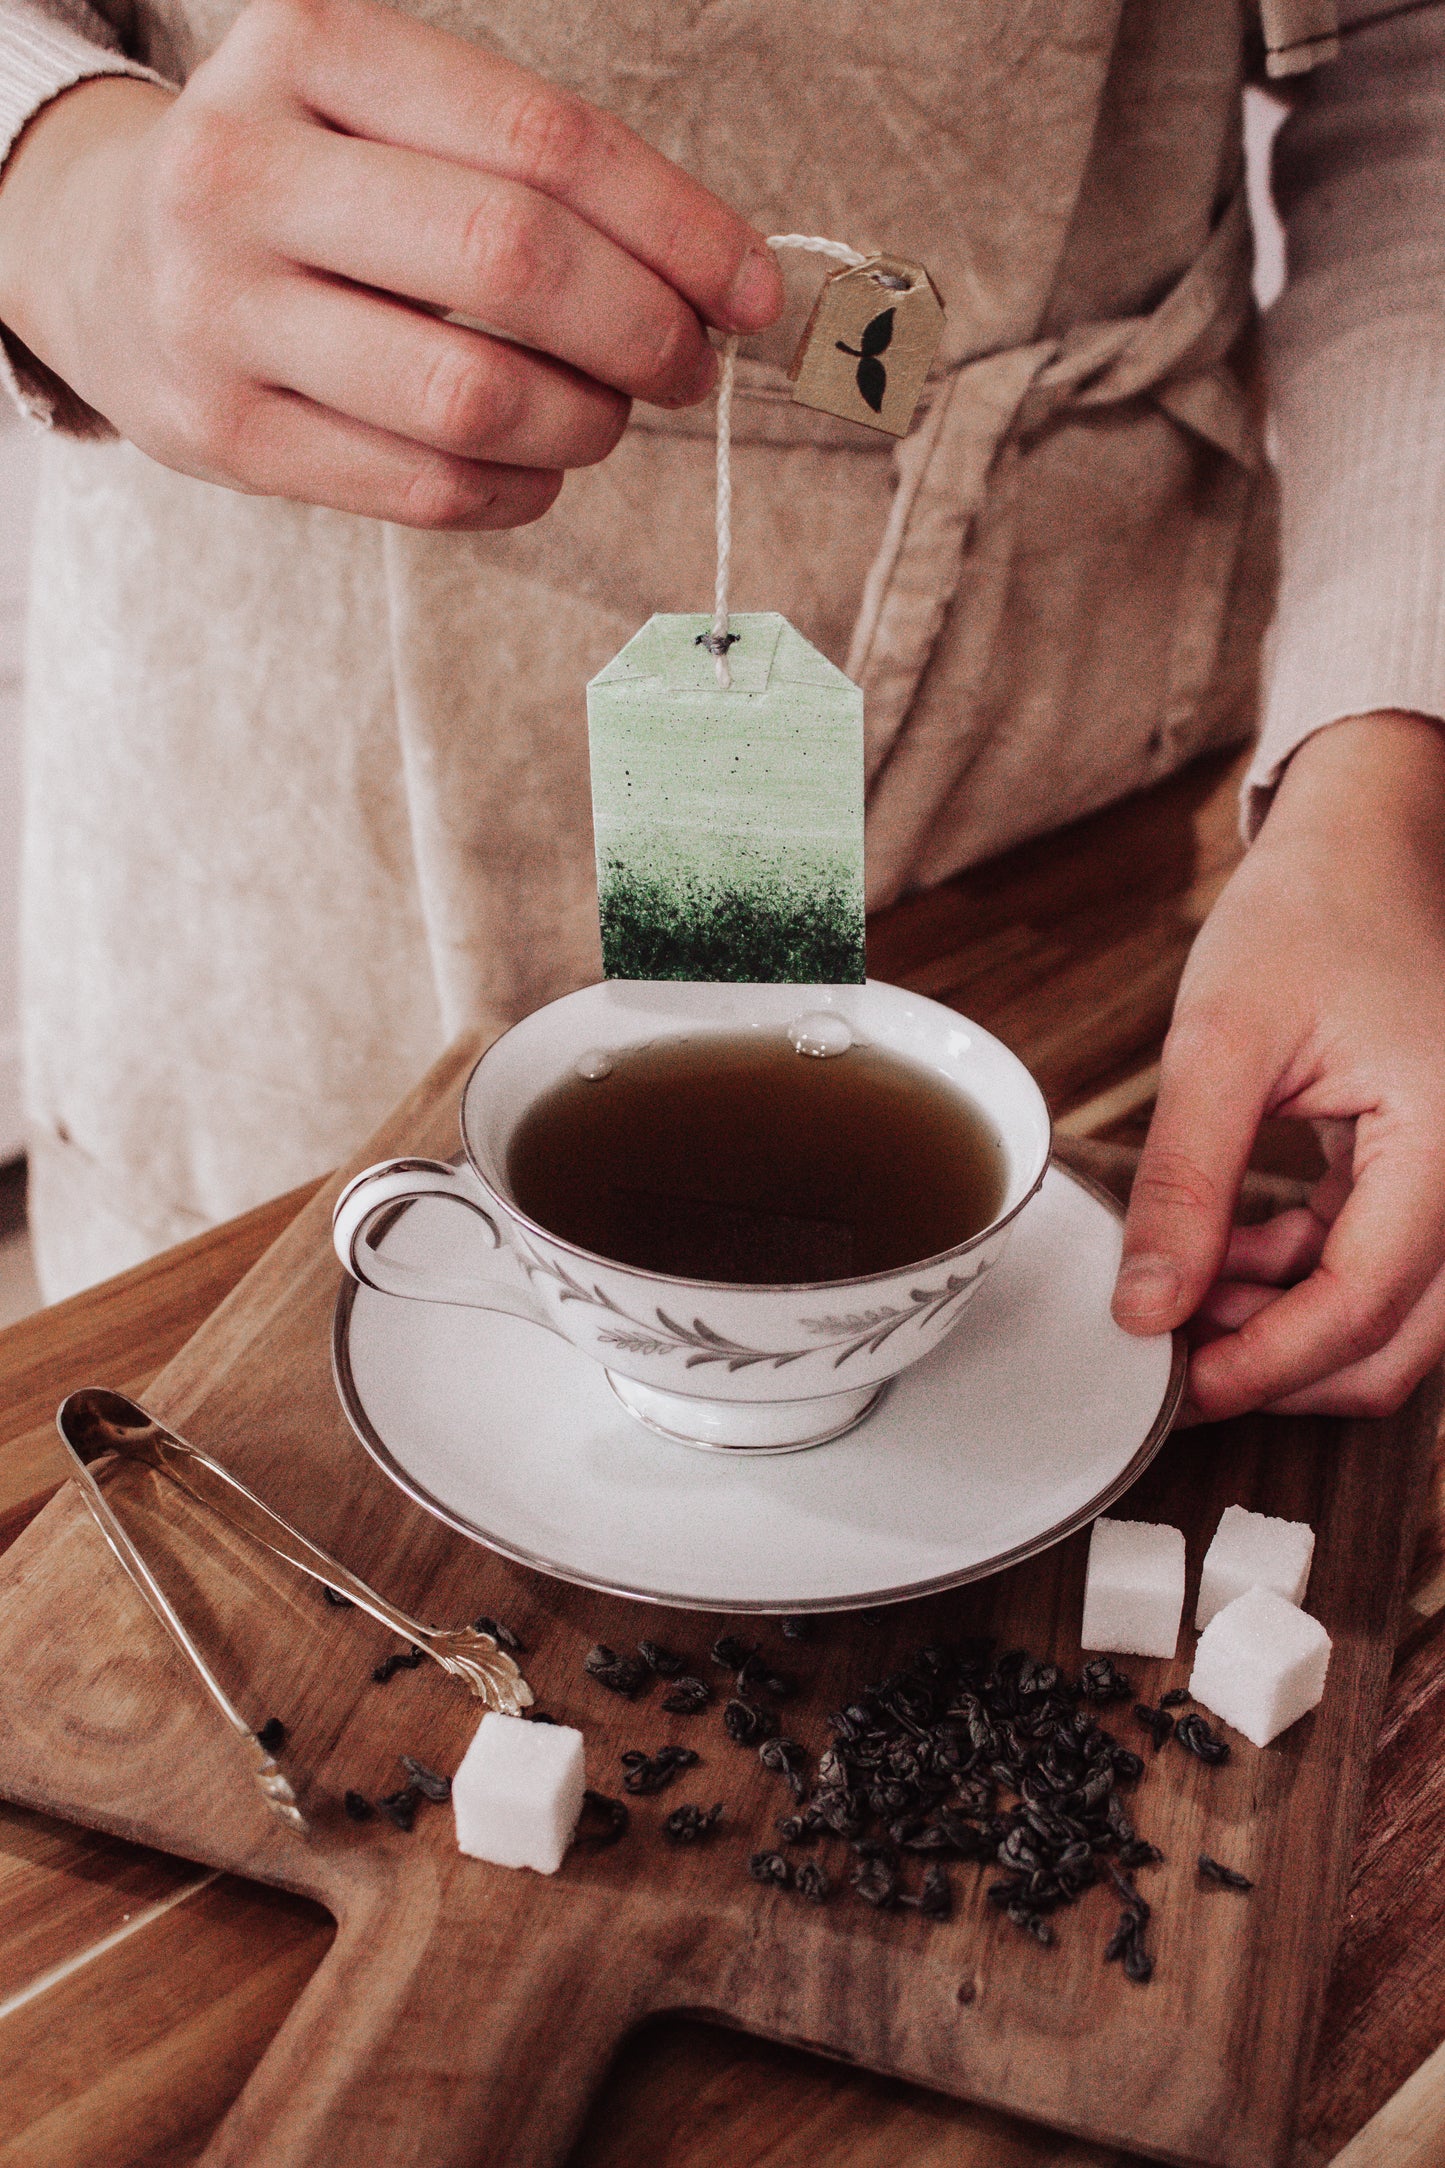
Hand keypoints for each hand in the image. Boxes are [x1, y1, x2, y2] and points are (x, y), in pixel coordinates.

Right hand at [0, 0, 781, 526]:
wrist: (110, 255)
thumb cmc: (304, 187)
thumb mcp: (389, 114)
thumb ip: (532, 172)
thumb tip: (719, 284)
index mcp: (312, 49)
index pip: (547, 144)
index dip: (679, 229)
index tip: (752, 294)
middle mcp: (245, 168)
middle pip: (513, 261)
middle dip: (641, 331)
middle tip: (684, 367)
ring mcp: (219, 308)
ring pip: (470, 395)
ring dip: (582, 425)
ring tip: (602, 418)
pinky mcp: (223, 433)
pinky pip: (421, 488)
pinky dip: (516, 492)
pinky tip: (534, 471)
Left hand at [1112, 711, 1444, 1419]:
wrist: (1366, 847)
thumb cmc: (1310, 915)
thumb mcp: (1221, 1042)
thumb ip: (1186, 1181)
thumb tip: (1146, 1308)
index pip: (1365, 1305)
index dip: (1266, 1362)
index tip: (1176, 1383)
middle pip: (1393, 1341)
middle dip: (1278, 1364)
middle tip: (1171, 1358)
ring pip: (1387, 1317)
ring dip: (1283, 1326)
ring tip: (1181, 1293)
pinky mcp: (1426, 1173)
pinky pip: (1376, 1265)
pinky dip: (1297, 1279)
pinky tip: (1221, 1251)